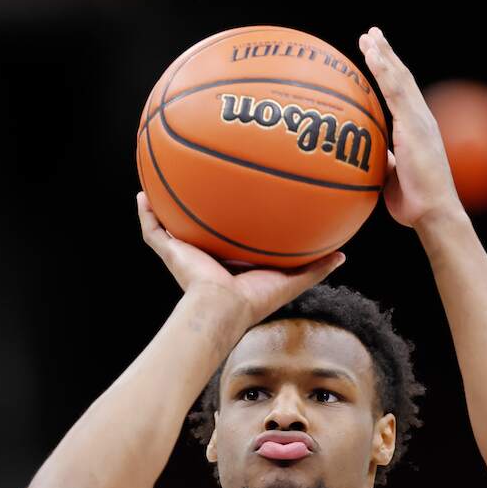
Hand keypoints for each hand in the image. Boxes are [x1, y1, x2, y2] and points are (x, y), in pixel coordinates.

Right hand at [136, 191, 344, 327]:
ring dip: (164, 205)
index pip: (230, 234)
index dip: (232, 217)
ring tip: (160, 180)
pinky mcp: (171, 253)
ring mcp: (185, 254)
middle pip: (198, 225)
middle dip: (196, 206)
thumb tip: (344, 255)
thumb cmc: (255, 300)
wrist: (223, 308)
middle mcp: (206, 255)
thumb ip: (316, 267)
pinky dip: (145, 214)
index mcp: (230, 260)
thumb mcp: (292, 280)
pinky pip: (152, 230)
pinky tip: (142, 194)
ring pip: (170, 225)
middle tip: (201, 179)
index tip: (239, 196)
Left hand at [358, 26, 465, 228]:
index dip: (388, 72)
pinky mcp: (414, 124)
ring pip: (400, 78)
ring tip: (370, 36)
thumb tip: (373, 157)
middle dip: (386, 54)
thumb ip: (386, 162)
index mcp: (415, 128)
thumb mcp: (393, 176)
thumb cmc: (414, 201)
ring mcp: (418, 119)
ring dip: (384, 55)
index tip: (375, 55)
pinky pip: (396, 91)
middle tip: (372, 35)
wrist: (432, 211)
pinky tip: (374, 55)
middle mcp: (420, 118)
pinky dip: (384, 71)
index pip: (400, 93)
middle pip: (401, 78)